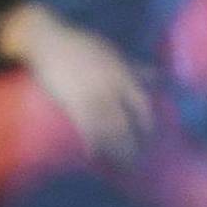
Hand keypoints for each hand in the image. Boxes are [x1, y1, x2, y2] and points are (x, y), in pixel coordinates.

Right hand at [0, 3, 153, 160]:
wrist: (46, 39)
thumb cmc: (81, 46)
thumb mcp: (113, 52)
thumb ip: (135, 67)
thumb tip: (160, 76)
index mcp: (121, 73)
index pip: (142, 104)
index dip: (148, 124)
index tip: (150, 138)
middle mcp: (109, 86)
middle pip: (127, 122)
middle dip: (134, 144)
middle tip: (138, 161)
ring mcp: (91, 95)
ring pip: (109, 130)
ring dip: (116, 151)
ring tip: (122, 167)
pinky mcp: (71, 103)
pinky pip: (86, 129)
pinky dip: (92, 145)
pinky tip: (94, 157)